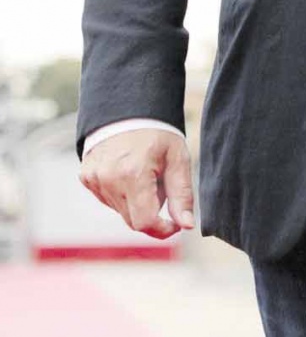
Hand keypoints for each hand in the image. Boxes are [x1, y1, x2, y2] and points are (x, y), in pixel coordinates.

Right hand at [79, 128, 194, 238]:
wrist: (128, 107)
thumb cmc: (157, 133)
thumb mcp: (177, 158)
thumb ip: (182, 194)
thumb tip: (187, 226)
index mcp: (134, 174)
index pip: (144, 223)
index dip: (162, 229)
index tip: (174, 224)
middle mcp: (109, 179)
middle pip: (132, 220)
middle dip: (151, 212)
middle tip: (161, 186)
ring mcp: (94, 179)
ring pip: (120, 211)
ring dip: (136, 202)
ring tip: (144, 173)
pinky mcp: (87, 178)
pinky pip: (107, 200)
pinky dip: (121, 194)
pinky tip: (128, 172)